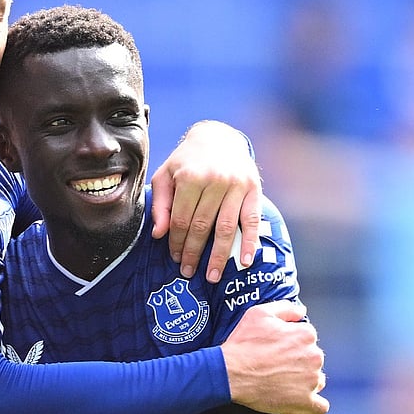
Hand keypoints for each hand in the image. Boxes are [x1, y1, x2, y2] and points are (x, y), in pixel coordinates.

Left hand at [150, 121, 261, 282]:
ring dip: (219, 256)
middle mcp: (214, 180)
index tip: (175, 258)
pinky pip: (252, 220)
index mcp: (190, 177)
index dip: (176, 242)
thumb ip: (160, 204)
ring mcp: (237, 185)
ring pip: (226, 228)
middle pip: (202, 226)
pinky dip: (250, 242)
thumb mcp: (165, 175)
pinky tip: (245, 261)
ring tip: (212, 276)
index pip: (181, 219)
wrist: (218, 138)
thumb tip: (158, 235)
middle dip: (194, 253)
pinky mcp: (254, 189)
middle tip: (188, 272)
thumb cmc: (186, 161)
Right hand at [220, 300, 328, 413]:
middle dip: (299, 362)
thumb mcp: (259, 313)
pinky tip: (298, 400)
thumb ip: (286, 308)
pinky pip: (320, 406)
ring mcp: (312, 381)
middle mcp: (314, 356)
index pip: (307, 337)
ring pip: (317, 380)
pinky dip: (311, 404)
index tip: (278, 349)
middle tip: (277, 366)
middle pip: (313, 359)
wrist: (230, 373)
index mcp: (305, 335)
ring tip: (282, 382)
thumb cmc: (243, 344)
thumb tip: (301, 312)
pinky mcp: (306, 402)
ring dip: (304, 381)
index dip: (291, 342)